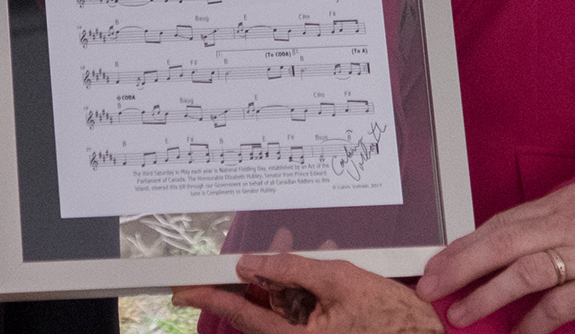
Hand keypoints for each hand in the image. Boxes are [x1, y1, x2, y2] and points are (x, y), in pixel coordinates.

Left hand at [173, 252, 437, 333]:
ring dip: (283, 278)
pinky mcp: (321, 333)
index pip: (242, 314)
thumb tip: (251, 264)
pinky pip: (300, 311)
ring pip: (281, 307)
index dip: (211, 298)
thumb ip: (293, 271)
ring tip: (290, 248)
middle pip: (260, 309)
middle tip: (250, 256)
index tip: (184, 291)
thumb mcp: (340, 280)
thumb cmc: (391, 320)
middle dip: (257, 277)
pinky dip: (302, 289)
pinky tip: (313, 265)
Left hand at [418, 181, 574, 333]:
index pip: (505, 220)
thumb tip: (525, 235)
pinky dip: (533, 323)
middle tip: (429, 287)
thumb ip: (563, 216)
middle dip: (460, 265)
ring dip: (486, 295)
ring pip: (522, 272)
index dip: (468, 243)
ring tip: (460, 315)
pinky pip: (559, 306)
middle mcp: (573, 222)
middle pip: (501, 241)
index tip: (441, 260)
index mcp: (569, 199)